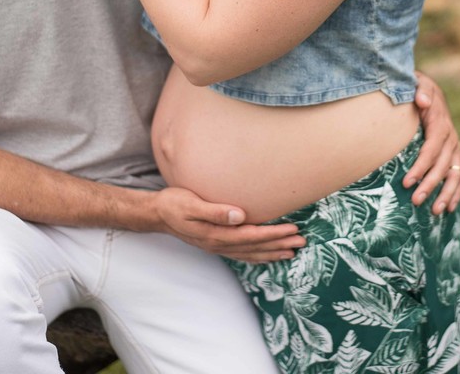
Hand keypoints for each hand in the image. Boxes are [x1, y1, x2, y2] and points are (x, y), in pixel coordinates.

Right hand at [154, 187, 305, 263]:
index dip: (273, 234)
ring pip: (251, 253)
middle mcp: (219, 244)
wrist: (157, 213)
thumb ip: (215, 211)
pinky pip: (242, 254)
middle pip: (255, 247)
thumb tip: (239, 215)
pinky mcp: (216, 243)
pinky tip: (268, 255)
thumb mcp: (191, 204)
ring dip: (272, 252)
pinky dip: (258, 256)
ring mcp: (218, 246)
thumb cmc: (174, 204)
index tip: (292, 229)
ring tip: (292, 251)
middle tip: (302, 241)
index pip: (252, 236)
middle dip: (279, 245)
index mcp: (215, 235)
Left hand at [406, 71, 459, 214]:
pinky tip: (448, 208)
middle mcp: (451, 137)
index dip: (421, 166)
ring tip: (435, 211)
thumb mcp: (417, 84)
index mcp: (440, 123)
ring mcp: (455, 147)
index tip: (407, 182)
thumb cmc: (417, 89)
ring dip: (446, 193)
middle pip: (443, 165)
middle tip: (415, 201)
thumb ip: (419, 90)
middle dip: (430, 184)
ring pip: (454, 174)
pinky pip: (458, 176)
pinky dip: (455, 192)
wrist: (428, 90)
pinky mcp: (454, 154)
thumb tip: (423, 101)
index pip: (432, 148)